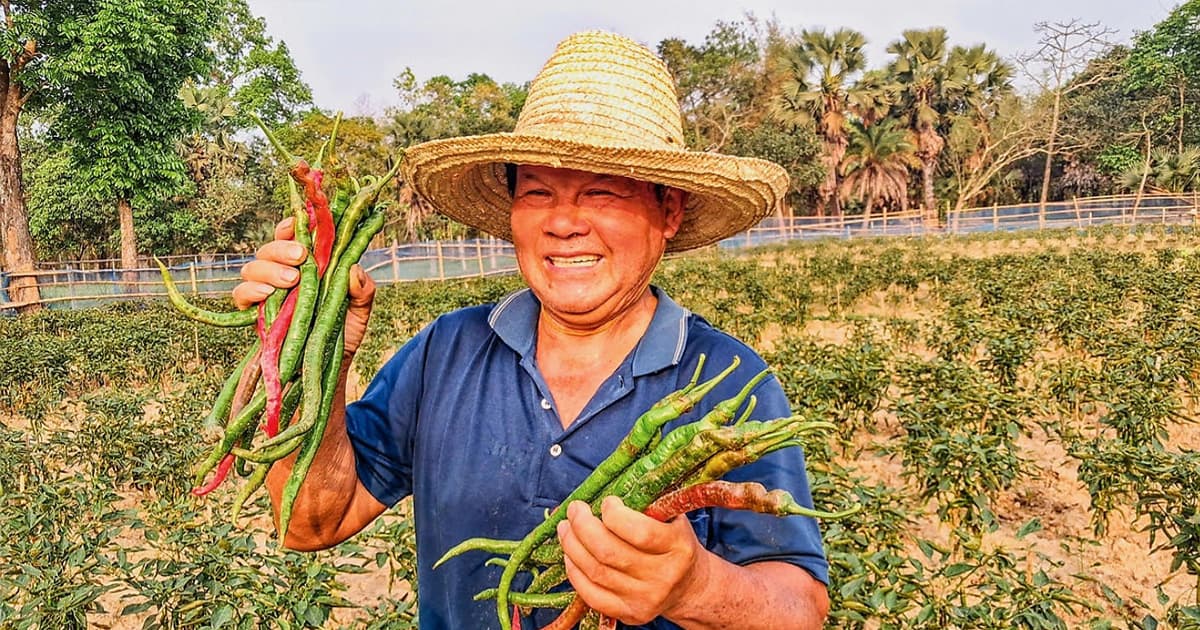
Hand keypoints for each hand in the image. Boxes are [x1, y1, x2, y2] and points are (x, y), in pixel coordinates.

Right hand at [231, 217, 375, 354]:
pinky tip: (266, 293)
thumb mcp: (360, 311)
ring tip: (291, 280)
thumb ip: (362, 291)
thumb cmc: (343, 333)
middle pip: (270, 248)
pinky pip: (241, 295)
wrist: (330, 368)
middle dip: (283, 247)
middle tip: (302, 255)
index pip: (293, 236)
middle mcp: (285, 274)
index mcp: (309, 266)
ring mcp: (268, 293)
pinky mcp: (256, 314)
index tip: (301, 223)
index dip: (293, 225)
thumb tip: (353, 270)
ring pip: (253, 267)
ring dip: (269, 268)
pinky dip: (250, 290)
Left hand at [556, 496, 708, 625]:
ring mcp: (644, 599)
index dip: (614, 514)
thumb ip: (647, 504)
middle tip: (575, 509)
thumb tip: (607, 488)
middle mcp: (663, 577)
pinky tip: (570, 553)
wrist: (688, 587)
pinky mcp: (628, 614)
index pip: (640, 532)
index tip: (607, 501)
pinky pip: (591, 594)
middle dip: (583, 526)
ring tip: (566, 527)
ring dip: (572, 545)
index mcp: (678, 547)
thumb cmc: (674, 544)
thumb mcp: (673, 519)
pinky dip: (574, 571)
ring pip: (595, 572)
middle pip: (609, 552)